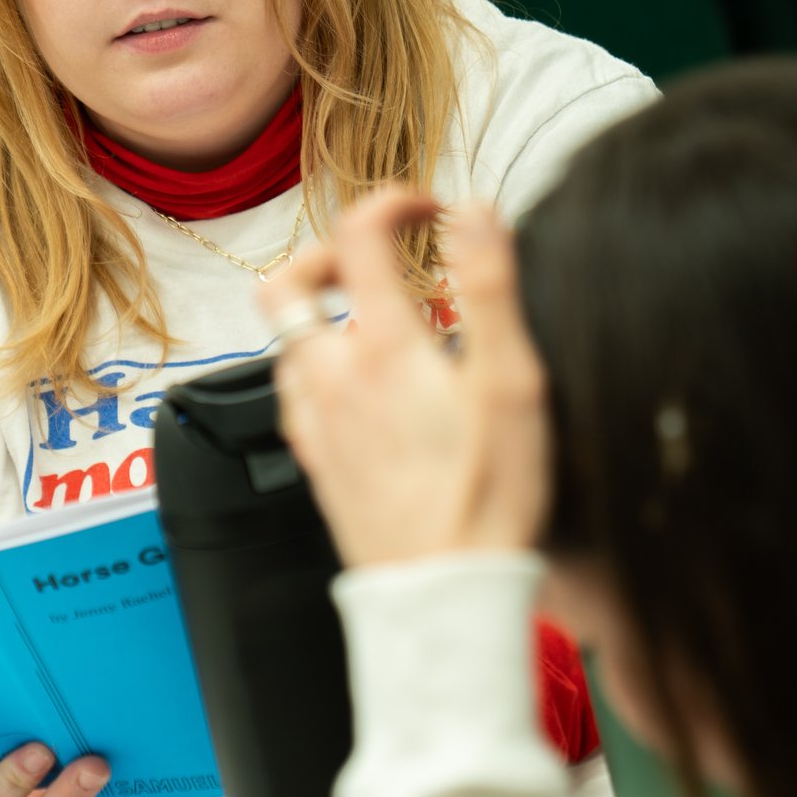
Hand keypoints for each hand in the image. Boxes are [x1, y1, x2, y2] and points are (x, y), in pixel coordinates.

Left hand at [261, 190, 552, 568]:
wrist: (444, 593)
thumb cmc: (486, 499)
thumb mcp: (511, 383)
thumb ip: (492, 288)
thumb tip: (476, 212)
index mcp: (382, 347)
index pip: (359, 235)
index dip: (392, 203)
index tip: (427, 210)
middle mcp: (332, 378)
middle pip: (287, 284)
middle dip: (327, 254)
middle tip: (375, 258)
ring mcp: (316, 423)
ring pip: (286, 342)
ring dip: (322, 315)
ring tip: (374, 321)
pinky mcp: (316, 464)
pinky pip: (294, 397)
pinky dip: (318, 371)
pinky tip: (359, 389)